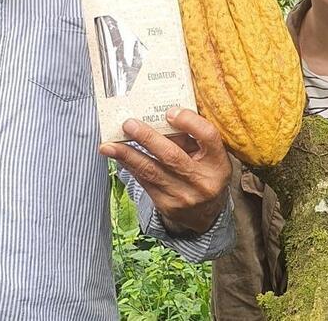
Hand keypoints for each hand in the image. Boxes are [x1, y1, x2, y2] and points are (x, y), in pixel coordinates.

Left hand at [99, 107, 230, 234]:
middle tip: (128, 124)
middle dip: (147, 138)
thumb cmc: (206, 174)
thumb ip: (192, 137)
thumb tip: (161, 116)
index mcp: (218, 162)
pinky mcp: (167, 205)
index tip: (169, 111)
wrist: (205, 215)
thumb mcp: (209, 156)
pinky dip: (130, 166)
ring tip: (109, 145)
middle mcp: (202, 181)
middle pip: (172, 156)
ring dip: (127, 155)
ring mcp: (184, 196)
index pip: (207, 136)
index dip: (189, 122)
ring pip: (151, 171)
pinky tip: (118, 156)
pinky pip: (144, 182)